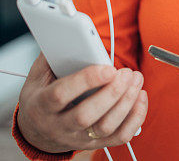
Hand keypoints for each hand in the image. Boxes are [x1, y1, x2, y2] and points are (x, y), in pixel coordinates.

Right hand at [17, 53, 147, 152]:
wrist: (37, 132)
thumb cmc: (41, 98)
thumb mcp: (37, 78)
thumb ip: (51, 58)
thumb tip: (68, 35)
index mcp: (41, 106)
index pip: (60, 95)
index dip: (86, 80)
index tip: (109, 68)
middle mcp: (58, 126)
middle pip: (86, 116)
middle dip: (111, 93)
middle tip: (128, 72)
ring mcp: (77, 138)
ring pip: (105, 127)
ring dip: (126, 102)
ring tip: (136, 79)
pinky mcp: (95, 143)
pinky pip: (120, 136)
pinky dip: (136, 117)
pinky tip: (140, 97)